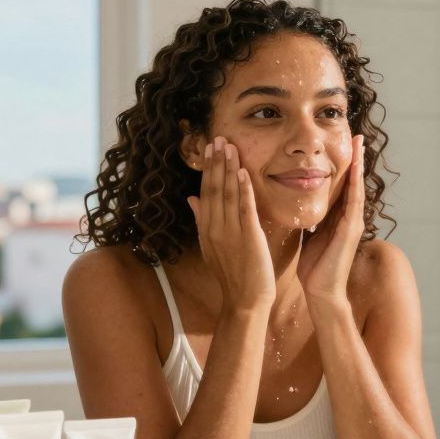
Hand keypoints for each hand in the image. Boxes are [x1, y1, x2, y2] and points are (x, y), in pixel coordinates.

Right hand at [187, 137, 275, 311]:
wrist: (244, 300)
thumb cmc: (233, 275)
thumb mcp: (211, 246)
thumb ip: (201, 220)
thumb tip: (191, 198)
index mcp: (206, 229)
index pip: (205, 193)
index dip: (207, 169)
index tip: (209, 148)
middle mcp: (214, 228)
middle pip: (213, 189)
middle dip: (216, 163)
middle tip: (218, 138)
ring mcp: (230, 232)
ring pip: (227, 195)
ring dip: (228, 169)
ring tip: (229, 147)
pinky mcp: (248, 237)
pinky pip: (244, 209)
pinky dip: (243, 190)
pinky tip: (243, 172)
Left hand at [298, 135, 364, 306]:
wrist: (321, 291)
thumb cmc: (314, 267)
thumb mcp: (310, 235)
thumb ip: (310, 219)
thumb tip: (298, 204)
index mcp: (337, 217)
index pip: (340, 184)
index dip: (342, 164)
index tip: (339, 143)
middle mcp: (348, 216)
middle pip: (352, 180)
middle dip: (355, 157)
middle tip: (356, 133)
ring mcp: (352, 222)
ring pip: (356, 186)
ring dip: (358, 164)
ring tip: (359, 142)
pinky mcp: (351, 230)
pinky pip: (353, 201)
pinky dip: (355, 183)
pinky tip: (355, 168)